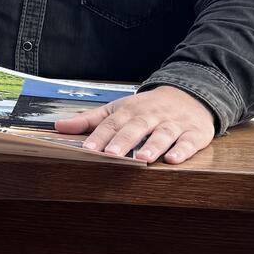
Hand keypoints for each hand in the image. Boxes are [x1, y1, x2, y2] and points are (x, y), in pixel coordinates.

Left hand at [54, 85, 215, 163]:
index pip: (111, 124)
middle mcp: (150, 116)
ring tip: (142, 159)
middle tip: (112, 154)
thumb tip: (58, 126)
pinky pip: (188, 142)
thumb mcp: (117, 109)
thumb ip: (89, 120)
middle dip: (123, 141)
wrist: (190, 94)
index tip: (87, 150)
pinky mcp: (194, 133)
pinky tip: (173, 159)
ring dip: (152, 146)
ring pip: (163, 134)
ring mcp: (173, 124)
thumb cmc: (147, 107)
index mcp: (129, 111)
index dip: (99, 137)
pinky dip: (182, 150)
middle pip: (135, 127)